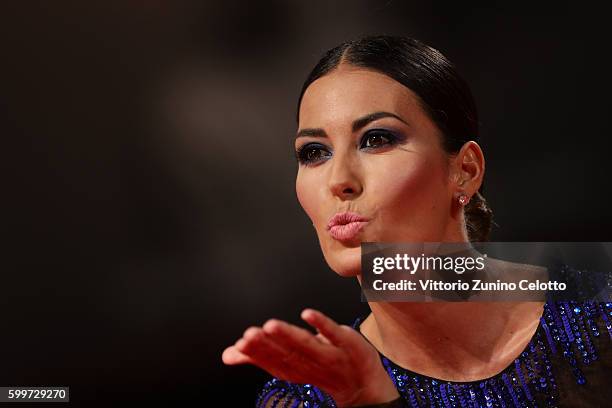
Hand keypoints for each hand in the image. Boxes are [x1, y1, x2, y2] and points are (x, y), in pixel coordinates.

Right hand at [222, 308, 399, 406]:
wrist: (363, 385)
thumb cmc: (322, 368)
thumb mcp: (289, 365)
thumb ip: (259, 357)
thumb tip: (228, 354)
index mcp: (295, 369)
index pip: (273, 362)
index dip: (256, 354)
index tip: (240, 344)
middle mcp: (311, 364)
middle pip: (287, 355)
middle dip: (267, 345)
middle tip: (249, 335)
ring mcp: (331, 355)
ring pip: (307, 345)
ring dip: (289, 335)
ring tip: (271, 325)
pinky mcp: (348, 343)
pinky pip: (334, 333)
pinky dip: (321, 324)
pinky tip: (307, 314)